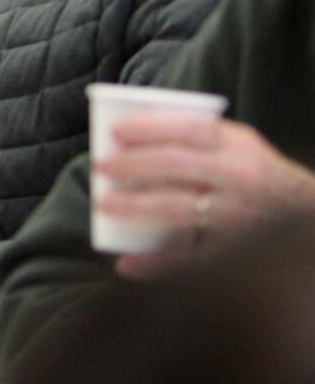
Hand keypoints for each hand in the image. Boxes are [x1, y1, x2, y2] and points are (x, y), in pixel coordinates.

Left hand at [95, 113, 314, 277]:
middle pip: (175, 165)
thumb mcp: (241, 145)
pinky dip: (156, 263)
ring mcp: (238, 218)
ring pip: (177, 209)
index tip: (115, 133)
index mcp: (238, 146)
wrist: (306, 217)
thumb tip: (134, 133)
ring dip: (135, 206)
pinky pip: (190, 259)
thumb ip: (199, 136)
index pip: (188, 128)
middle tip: (100, 166)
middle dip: (131, 165)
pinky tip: (127, 264)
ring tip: (103, 204)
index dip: (148, 128)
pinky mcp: (236, 252)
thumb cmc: (259, 174)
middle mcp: (240, 179)